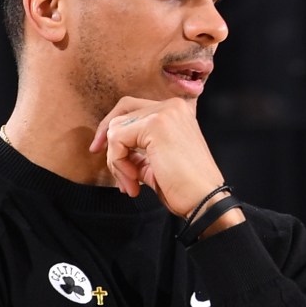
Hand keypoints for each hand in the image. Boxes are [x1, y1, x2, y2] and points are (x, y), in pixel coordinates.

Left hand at [88, 97, 238, 225]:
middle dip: (109, 143)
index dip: (113, 130)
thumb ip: (137, 150)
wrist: (204, 200)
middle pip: (121, 113)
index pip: (132, 109)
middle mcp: (171, 106)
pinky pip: (117, 140)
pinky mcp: (155, 124)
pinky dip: (118, 163)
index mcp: (176, 112)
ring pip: (116, 129)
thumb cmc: (184, 187)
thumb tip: (111, 149)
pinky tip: (134, 181)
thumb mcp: (156, 162)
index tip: (101, 151)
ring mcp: (164, 113)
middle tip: (107, 165)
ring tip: (130, 184)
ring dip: (116, 160)